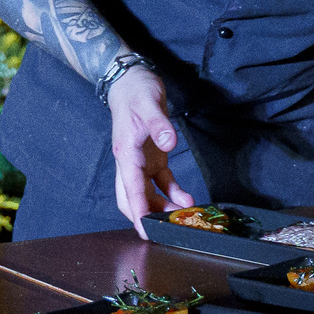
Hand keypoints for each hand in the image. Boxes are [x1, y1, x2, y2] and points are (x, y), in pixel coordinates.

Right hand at [107, 69, 193, 234]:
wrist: (132, 81)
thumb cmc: (137, 91)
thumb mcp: (149, 103)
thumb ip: (158, 124)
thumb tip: (168, 142)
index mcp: (126, 153)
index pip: (131, 189)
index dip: (138, 211)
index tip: (145, 230)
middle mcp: (130, 162)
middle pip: (133, 198)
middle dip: (146, 217)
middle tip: (165, 232)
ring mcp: (141, 162)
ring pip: (147, 194)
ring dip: (162, 208)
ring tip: (184, 218)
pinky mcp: (153, 158)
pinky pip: (161, 182)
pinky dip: (172, 193)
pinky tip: (187, 200)